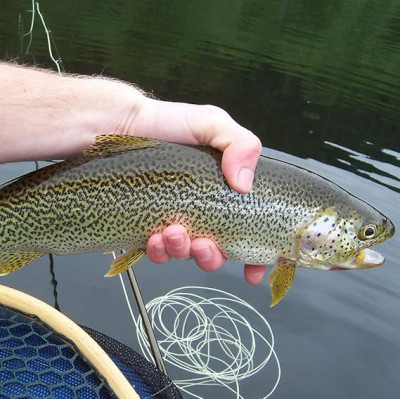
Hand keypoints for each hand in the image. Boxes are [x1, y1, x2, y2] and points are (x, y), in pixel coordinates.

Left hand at [134, 99, 266, 284]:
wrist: (122, 126)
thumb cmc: (168, 123)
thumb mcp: (212, 123)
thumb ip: (241, 145)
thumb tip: (245, 185)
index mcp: (224, 192)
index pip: (248, 231)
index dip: (255, 257)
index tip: (255, 271)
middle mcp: (202, 211)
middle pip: (217, 251)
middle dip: (213, 257)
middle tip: (205, 244)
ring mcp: (175, 220)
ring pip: (186, 254)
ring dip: (184, 252)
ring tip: (174, 233)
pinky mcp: (148, 226)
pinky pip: (157, 251)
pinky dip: (159, 251)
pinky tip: (155, 237)